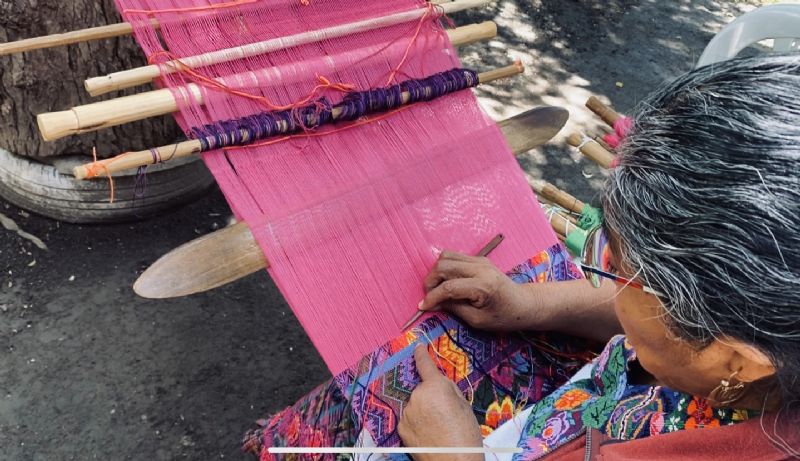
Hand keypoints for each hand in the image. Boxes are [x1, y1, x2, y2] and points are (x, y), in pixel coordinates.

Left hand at [398, 345, 482, 460]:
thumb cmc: (465, 435)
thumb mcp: (465, 406)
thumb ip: (449, 390)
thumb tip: (440, 385)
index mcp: (435, 387)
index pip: (425, 364)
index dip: (421, 354)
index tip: (418, 346)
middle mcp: (416, 396)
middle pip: (422, 390)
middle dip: (431, 396)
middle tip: (446, 413)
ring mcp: (407, 413)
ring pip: (415, 405)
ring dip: (423, 410)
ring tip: (439, 427)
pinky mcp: (401, 428)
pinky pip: (410, 419)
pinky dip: (417, 423)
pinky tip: (429, 434)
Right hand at [420, 251, 539, 331]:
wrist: (524, 304)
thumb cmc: (503, 316)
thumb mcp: (477, 320)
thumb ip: (453, 308)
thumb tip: (432, 304)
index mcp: (482, 286)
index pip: (448, 287)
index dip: (432, 297)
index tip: (422, 306)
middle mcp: (480, 268)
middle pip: (444, 265)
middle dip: (431, 281)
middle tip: (430, 296)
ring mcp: (480, 260)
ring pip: (446, 256)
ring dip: (437, 272)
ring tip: (437, 288)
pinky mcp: (479, 258)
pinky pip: (455, 257)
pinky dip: (446, 268)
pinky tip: (448, 282)